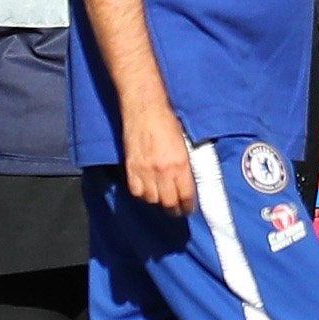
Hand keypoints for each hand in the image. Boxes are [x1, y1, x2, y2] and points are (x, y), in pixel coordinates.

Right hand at [121, 100, 194, 214]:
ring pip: (151, 199)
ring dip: (157, 201)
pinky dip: (142, 194)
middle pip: (167, 202)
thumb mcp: (184, 145)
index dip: (187, 206)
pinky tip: (146, 190)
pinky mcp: (131, 167)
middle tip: (175, 210)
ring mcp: (145, 170)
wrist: (145, 109)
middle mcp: (163, 171)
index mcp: (181, 165)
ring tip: (160, 199)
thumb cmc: (167, 122)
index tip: (187, 209)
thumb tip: (186, 183)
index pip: (185, 196)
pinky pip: (136, 191)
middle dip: (173, 209)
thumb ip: (184, 166)